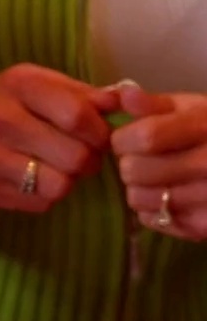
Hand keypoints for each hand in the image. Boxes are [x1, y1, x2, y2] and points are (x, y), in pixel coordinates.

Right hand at [0, 63, 118, 210]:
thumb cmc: (5, 103)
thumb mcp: (38, 84)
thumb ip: (82, 94)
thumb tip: (125, 103)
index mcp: (19, 86)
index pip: (78, 116)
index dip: (101, 132)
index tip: (100, 136)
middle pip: (75, 157)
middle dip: (89, 160)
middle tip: (82, 155)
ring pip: (59, 185)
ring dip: (69, 180)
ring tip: (61, 168)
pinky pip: (38, 202)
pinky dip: (46, 194)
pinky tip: (36, 177)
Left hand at [111, 84, 206, 240]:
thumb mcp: (192, 108)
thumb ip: (154, 104)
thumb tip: (122, 95)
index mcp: (206, 127)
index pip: (145, 137)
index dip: (123, 139)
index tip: (126, 139)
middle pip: (136, 171)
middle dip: (129, 163)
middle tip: (143, 160)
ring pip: (138, 198)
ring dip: (137, 188)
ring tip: (155, 178)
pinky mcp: (205, 225)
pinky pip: (153, 219)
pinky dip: (152, 209)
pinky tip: (167, 196)